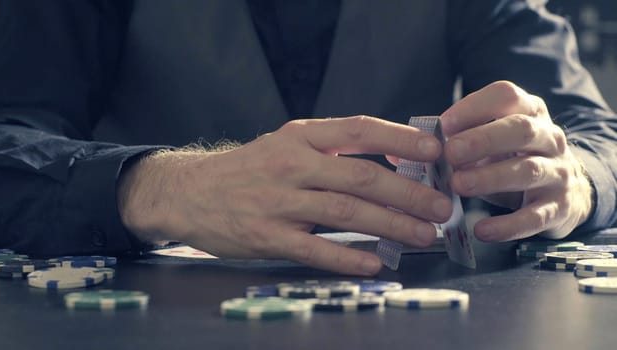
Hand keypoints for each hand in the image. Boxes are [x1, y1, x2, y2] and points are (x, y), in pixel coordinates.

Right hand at [118, 116, 451, 274]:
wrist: (189, 191)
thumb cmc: (248, 169)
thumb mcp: (285, 144)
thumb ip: (330, 152)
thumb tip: (389, 164)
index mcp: (300, 136)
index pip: (359, 130)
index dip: (401, 139)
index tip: (436, 151)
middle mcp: (291, 164)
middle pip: (361, 177)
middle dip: (408, 192)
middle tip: (441, 206)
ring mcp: (278, 202)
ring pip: (345, 213)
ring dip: (391, 224)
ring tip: (424, 234)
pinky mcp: (266, 237)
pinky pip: (316, 249)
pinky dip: (349, 256)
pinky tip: (375, 262)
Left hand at [440, 81, 592, 240]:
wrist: (565, 191)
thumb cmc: (512, 159)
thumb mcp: (490, 142)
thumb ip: (454, 140)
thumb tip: (406, 151)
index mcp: (528, 112)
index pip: (506, 96)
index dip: (474, 108)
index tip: (444, 125)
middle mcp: (549, 138)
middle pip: (521, 130)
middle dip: (482, 140)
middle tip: (450, 153)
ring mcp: (558, 172)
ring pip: (528, 170)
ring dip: (490, 177)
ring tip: (458, 185)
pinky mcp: (559, 208)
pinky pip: (535, 217)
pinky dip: (508, 225)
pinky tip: (482, 230)